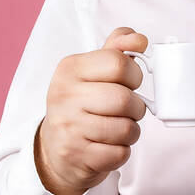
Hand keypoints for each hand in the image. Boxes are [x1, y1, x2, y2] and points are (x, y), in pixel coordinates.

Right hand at [35, 27, 148, 194]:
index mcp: (69, 68)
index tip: (129, 82)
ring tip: (117, 128)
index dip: (135, 74)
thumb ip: (117, 50)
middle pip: (125, 99)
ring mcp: (68, 127)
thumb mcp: (92, 71)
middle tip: (127, 110)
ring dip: (131, 131)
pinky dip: (122, 151)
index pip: (119, 63)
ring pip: (127, 128)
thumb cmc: (81, 105)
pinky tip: (108, 145)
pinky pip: (120, 153)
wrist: (56, 149)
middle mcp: (64, 96)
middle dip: (136, 108)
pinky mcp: (77, 155)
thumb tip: (139, 40)